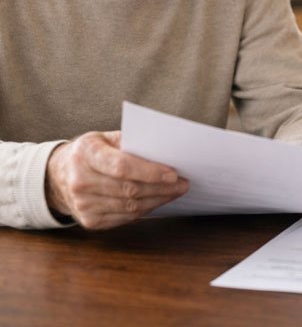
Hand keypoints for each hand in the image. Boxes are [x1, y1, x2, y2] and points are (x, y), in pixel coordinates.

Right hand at [45, 131, 188, 229]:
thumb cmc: (91, 152)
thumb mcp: (106, 137)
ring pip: (130, 206)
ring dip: (158, 200)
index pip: (121, 166)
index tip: (174, 174)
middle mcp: (80, 180)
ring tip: (176, 192)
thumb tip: (165, 151)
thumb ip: (132, 142)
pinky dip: (146, 210)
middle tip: (183, 184)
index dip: (150, 172)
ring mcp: (83, 204)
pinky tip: (158, 201)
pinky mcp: (89, 221)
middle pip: (129, 189)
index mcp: (86, 153)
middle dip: (161, 188)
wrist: (60, 175)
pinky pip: (125, 217)